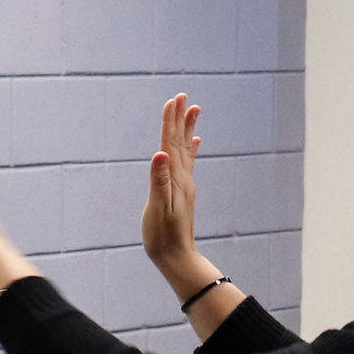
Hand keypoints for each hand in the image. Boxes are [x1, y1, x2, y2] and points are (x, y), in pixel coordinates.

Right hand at [142, 93, 202, 272]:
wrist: (177, 257)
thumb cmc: (162, 236)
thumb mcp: (157, 208)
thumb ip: (159, 181)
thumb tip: (160, 154)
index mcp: (176, 179)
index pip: (171, 144)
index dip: (170, 121)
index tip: (172, 100)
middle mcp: (183, 178)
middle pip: (181, 142)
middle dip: (180, 118)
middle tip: (182, 96)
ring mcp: (185, 185)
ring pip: (186, 149)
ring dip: (187, 129)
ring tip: (192, 110)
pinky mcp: (183, 192)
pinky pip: (188, 164)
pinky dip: (192, 150)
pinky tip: (196, 142)